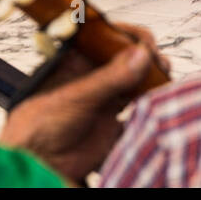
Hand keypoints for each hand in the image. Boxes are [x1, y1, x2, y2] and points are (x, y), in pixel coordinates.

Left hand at [0, 24, 166, 183]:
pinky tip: (155, 111)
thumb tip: (140, 55)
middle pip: (128, 61)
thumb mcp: (79, 95)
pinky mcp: (112, 127)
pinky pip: (136, 115)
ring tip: (163, 85)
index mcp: (80, 60)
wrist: (37, 162)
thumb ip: (111, 77)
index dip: (131, 37)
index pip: (110, 39)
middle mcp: (94, 78)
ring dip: (151, 85)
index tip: (147, 43)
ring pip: (135, 86)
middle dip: (147, 61)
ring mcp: (105, 101)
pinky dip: (148, 112)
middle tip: (160, 66)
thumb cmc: (40, 123)